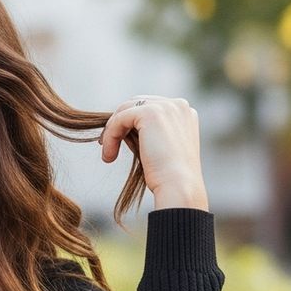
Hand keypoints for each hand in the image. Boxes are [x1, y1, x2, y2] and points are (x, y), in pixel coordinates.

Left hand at [99, 96, 207, 210]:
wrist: (178, 186)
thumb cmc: (168, 175)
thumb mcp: (157, 148)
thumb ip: (144, 132)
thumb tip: (118, 125)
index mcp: (184, 113)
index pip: (149, 107)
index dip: (130, 122)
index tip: (117, 140)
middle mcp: (178, 105)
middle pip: (136, 103)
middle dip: (119, 122)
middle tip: (106, 144)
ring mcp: (166, 107)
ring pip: (125, 110)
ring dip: (112, 131)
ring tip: (108, 153)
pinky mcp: (151, 113)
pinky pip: (120, 119)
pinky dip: (110, 136)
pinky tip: (109, 156)